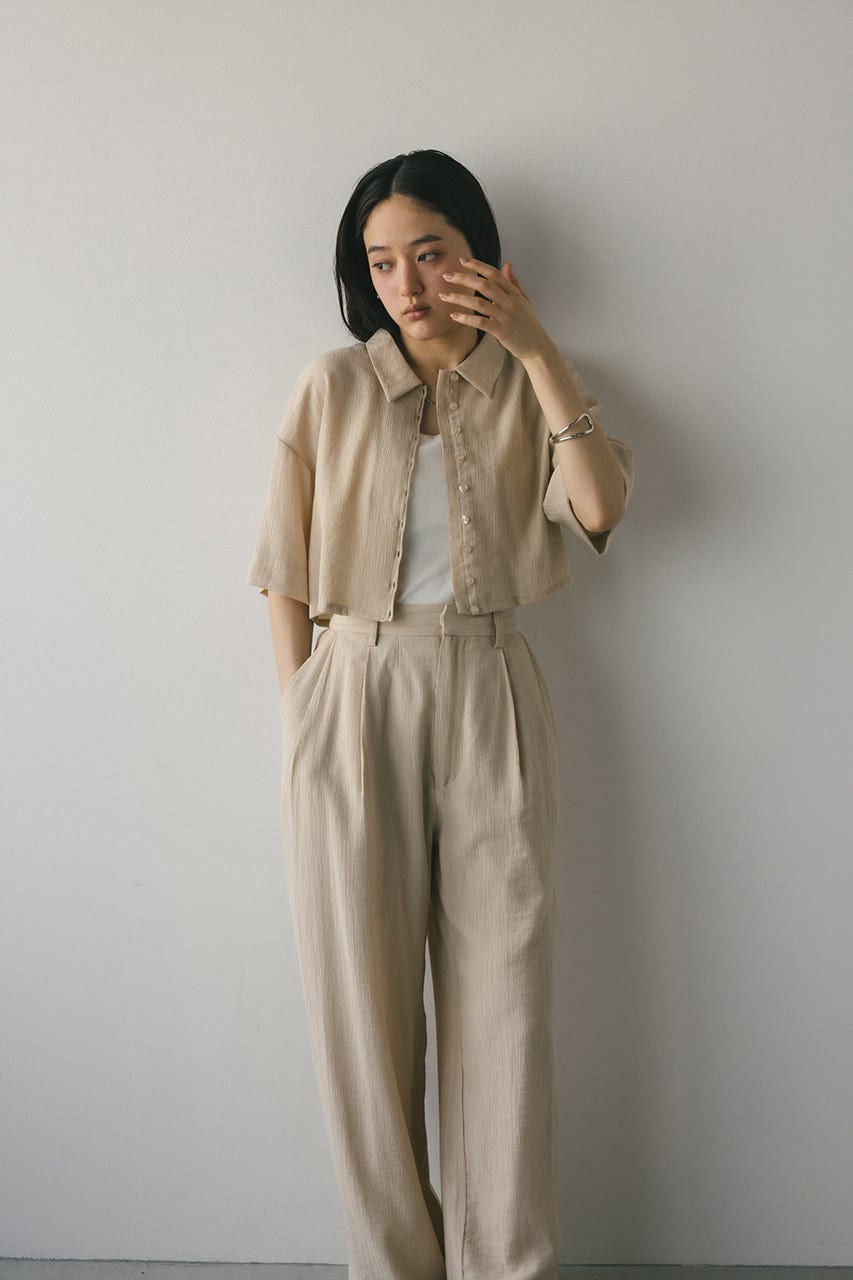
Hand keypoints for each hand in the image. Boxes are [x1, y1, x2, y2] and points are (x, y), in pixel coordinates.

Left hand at [438, 257, 552, 362]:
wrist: (537, 347)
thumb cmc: (528, 323)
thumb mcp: (523, 300)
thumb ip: (513, 282)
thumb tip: (506, 264)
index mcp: (514, 293)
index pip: (494, 273)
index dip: (477, 265)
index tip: (462, 260)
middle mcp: (510, 302)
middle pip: (484, 284)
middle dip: (464, 278)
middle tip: (447, 275)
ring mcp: (506, 317)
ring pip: (479, 303)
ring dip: (460, 298)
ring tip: (444, 296)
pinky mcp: (502, 332)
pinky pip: (481, 322)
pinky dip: (467, 318)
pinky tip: (454, 316)